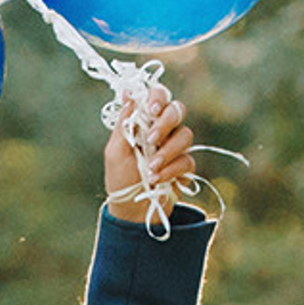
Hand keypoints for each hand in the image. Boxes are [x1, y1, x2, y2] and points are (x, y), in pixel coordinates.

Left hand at [103, 84, 195, 224]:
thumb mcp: (115, 151)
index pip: (158, 96)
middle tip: (151, 140)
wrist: (130, 211)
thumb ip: (124, 123)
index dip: (158, 97)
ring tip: (151, 169)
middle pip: (176, 110)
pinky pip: (188, 160)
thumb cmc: (120, 180)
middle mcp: (163, 130)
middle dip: (166, 123)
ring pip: (185, 135)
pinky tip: (157, 180)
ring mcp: (175, 148)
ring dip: (167, 152)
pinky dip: (172, 170)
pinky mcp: (184, 167)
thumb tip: (128, 93)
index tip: (151, 109)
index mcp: (144, 121)